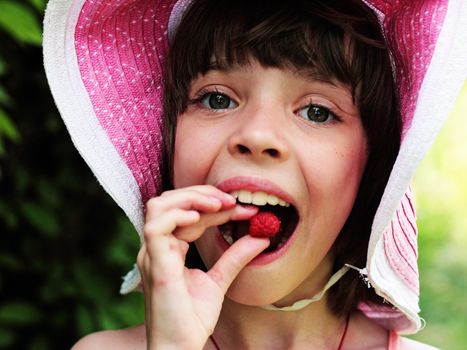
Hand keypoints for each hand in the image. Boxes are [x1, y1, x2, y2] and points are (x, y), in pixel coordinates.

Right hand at [137, 185, 268, 349]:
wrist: (180, 347)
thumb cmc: (192, 319)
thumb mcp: (220, 280)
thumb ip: (235, 257)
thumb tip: (260, 237)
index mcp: (169, 249)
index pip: (189, 214)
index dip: (215, 205)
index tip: (244, 208)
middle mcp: (157, 247)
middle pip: (171, 201)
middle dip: (203, 194)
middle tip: (232, 200)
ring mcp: (153, 253)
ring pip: (159, 205)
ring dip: (191, 198)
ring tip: (219, 204)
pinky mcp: (155, 263)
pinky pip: (156, 227)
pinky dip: (178, 215)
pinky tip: (200, 218)